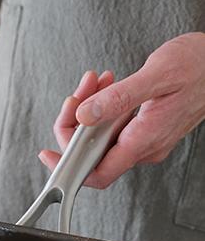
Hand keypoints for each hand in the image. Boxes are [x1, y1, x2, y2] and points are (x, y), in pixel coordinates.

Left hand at [39, 32, 204, 188]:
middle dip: (76, 122)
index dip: (69, 169)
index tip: (50, 156)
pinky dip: (103, 107)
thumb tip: (85, 116)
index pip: (97, 173)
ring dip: (90, 109)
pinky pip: (113, 126)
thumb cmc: (199, 67)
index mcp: (143, 141)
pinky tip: (107, 87)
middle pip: (92, 151)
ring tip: (95, 83)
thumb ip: (118, 99)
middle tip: (78, 96)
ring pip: (101, 135)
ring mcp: (144, 139)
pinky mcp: (145, 129)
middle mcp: (143, 147)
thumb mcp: (156, 76)